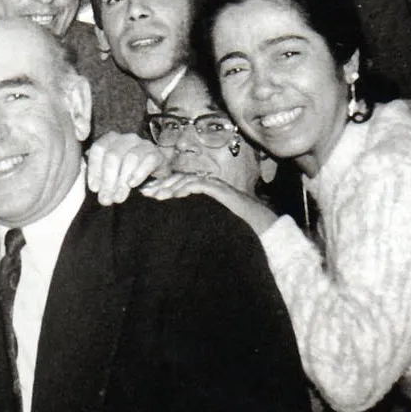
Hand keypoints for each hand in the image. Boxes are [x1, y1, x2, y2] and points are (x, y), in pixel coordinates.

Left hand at [86, 132, 170, 205]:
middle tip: (106, 198)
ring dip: (122, 181)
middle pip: (113, 155)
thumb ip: (100, 176)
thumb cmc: (128, 171)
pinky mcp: (156, 154)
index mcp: (112, 139)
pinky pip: (148, 161)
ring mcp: (143, 144)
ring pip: (130, 158)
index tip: (94, 188)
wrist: (155, 171)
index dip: (94, 169)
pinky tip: (132, 184)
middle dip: (107, 179)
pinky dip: (139, 173)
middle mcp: (127, 138)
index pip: (99, 148)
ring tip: (118, 197)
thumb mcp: (111, 173)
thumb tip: (93, 186)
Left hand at [139, 173, 278, 232]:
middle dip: (161, 185)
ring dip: (170, 186)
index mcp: (206, 193)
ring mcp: (217, 187)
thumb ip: (198, 222)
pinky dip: (187, 187)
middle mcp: (210, 186)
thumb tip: (177, 231)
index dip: (163, 189)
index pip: (180, 185)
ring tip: (156, 195)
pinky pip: (202, 185)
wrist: (265, 230)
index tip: (147, 196)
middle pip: (180, 180)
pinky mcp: (223, 192)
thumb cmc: (241, 231)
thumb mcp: (213, 226)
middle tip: (145, 194)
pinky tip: (175, 194)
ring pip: (188, 180)